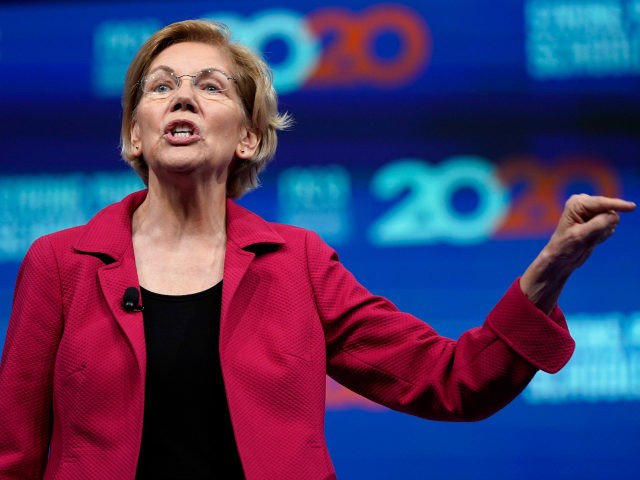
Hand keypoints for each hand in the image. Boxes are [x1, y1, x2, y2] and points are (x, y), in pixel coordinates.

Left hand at [520, 194, 635, 313]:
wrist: (561, 258)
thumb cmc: (565, 246)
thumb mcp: (581, 236)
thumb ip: (599, 224)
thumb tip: (615, 216)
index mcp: (577, 203)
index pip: (602, 203)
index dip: (618, 205)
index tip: (632, 207)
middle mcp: (584, 204)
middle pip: (608, 210)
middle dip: (605, 225)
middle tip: (589, 236)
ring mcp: (591, 212)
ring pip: (612, 219)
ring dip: (604, 231)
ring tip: (589, 238)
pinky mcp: (597, 221)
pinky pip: (610, 226)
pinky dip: (603, 234)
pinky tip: (592, 240)